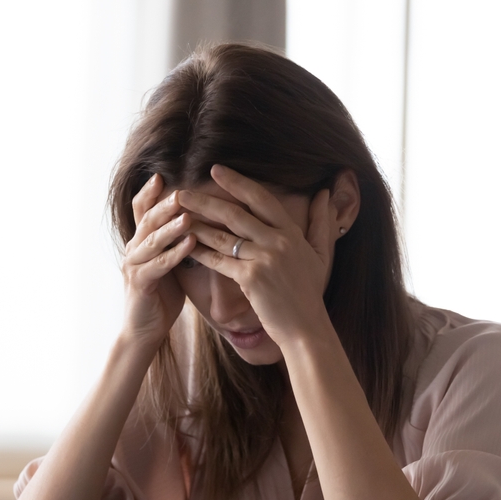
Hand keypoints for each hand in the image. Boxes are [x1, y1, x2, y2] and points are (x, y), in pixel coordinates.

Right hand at [121, 174, 196, 349]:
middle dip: (164, 205)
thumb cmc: (161, 297)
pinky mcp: (141, 284)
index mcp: (140, 243)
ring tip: (189, 214)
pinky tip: (191, 243)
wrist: (144, 330)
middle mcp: (133, 250)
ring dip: (171, 226)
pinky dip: (175, 253)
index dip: (148, 193)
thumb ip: (175, 242)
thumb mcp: (168, 264)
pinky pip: (158, 265)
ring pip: (152, 241)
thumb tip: (198, 219)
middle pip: (147, 221)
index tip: (160, 175)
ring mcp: (134, 267)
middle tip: (182, 192)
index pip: (140, 211)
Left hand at [179, 165, 332, 348]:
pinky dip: (200, 252)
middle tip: (182, 191)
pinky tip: (184, 244)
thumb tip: (325, 194)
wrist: (306, 329)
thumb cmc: (310, 294)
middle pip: (235, 213)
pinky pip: (219, 261)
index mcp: (291, 232)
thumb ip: (322, 223)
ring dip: (197, 224)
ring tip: (175, 215)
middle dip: (205, 200)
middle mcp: (278, 241)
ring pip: (222, 236)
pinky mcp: (251, 278)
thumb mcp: (323, 255)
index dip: (237, 183)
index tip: (216, 170)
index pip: (261, 199)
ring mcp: (264, 259)